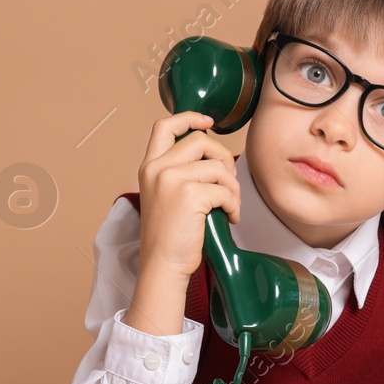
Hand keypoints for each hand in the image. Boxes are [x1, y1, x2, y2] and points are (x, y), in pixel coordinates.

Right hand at [134, 111, 241, 281]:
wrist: (162, 265)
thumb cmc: (169, 237)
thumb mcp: (164, 197)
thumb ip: (179, 173)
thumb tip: (215, 158)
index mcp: (149, 167)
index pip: (164, 127)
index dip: (189, 118)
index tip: (207, 122)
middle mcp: (157, 169)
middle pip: (201, 140)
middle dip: (224, 157)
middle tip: (229, 181)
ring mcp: (171, 180)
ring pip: (217, 166)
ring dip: (233, 187)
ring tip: (230, 205)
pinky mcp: (189, 195)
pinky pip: (225, 189)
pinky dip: (234, 204)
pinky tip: (230, 217)